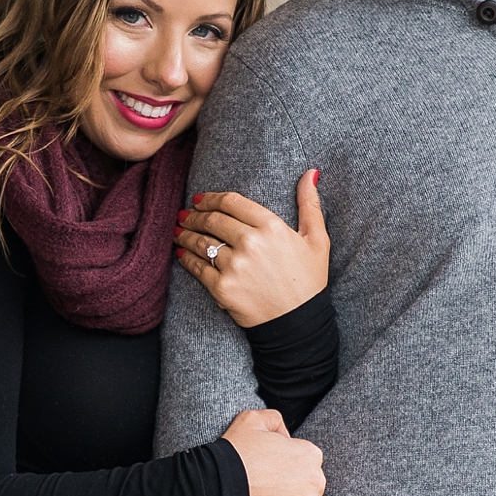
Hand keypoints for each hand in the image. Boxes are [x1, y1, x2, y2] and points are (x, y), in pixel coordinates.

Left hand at [176, 172, 328, 328]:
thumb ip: (310, 204)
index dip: (210, 198)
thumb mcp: (317, 240)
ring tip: (178, 231)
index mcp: (271, 227)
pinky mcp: (222, 288)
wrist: (299, 323)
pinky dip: (186, 259)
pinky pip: (198, 268)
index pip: (231, 202)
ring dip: (185, 235)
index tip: (199, 200)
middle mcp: (250, 243)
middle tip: (185, 215)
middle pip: (212, 220)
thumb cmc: (309, 281)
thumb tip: (311, 172)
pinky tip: (181, 254)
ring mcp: (234, 266)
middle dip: (194, 215)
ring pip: (201, 242)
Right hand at [223, 406, 334, 495]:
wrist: (218, 486)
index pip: (310, 462)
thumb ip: (275, 420)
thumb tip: (286, 435)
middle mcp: (315, 479)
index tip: (277, 473)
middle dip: (302, 488)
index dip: (293, 466)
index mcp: (309, 453)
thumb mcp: (252, 419)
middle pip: (317, 485)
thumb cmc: (234, 452)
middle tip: (277, 491)